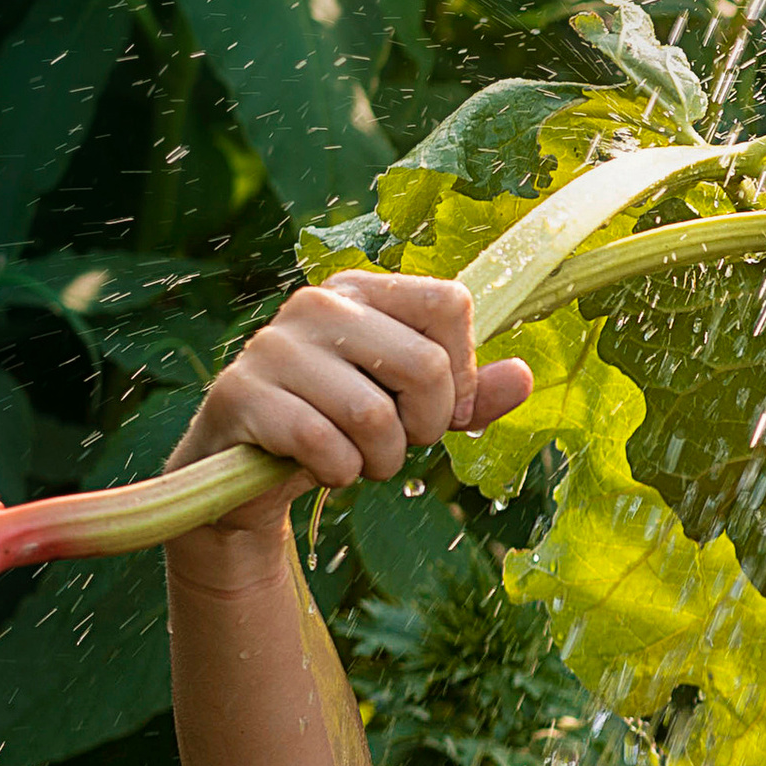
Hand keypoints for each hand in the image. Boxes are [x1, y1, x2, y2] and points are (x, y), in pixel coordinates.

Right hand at [165, 271, 532, 541]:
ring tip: (355, 458)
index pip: (451, 305)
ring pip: (376, 417)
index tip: (440, 410)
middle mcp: (318, 304)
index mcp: (363, 291)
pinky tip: (321, 468)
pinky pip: (324, 446)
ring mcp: (274, 345)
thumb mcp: (410, 411)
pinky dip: (337, 474)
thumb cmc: (339, 430)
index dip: (463, 375)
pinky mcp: (242, 394)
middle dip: (425, 428)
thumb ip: (469, 396)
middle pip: (426, 368)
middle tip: (394, 443)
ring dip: (380, 461)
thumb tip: (522, 377)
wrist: (246, 471)